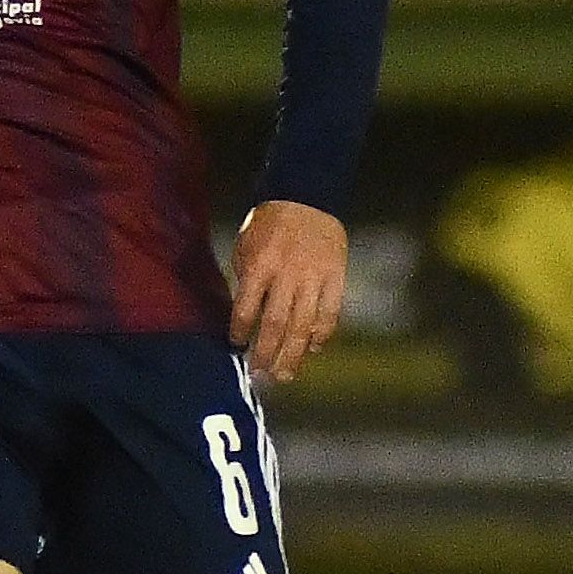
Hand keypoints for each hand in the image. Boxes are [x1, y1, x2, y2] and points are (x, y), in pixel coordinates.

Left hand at [229, 200, 347, 386]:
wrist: (306, 197)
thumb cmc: (268, 224)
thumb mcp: (246, 246)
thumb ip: (246, 280)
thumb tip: (245, 317)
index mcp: (260, 266)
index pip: (245, 310)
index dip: (240, 333)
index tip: (237, 346)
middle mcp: (287, 276)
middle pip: (276, 325)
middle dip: (266, 355)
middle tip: (260, 375)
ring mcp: (314, 278)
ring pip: (303, 326)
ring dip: (293, 355)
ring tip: (285, 376)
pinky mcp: (336, 278)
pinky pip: (330, 313)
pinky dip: (321, 334)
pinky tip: (313, 348)